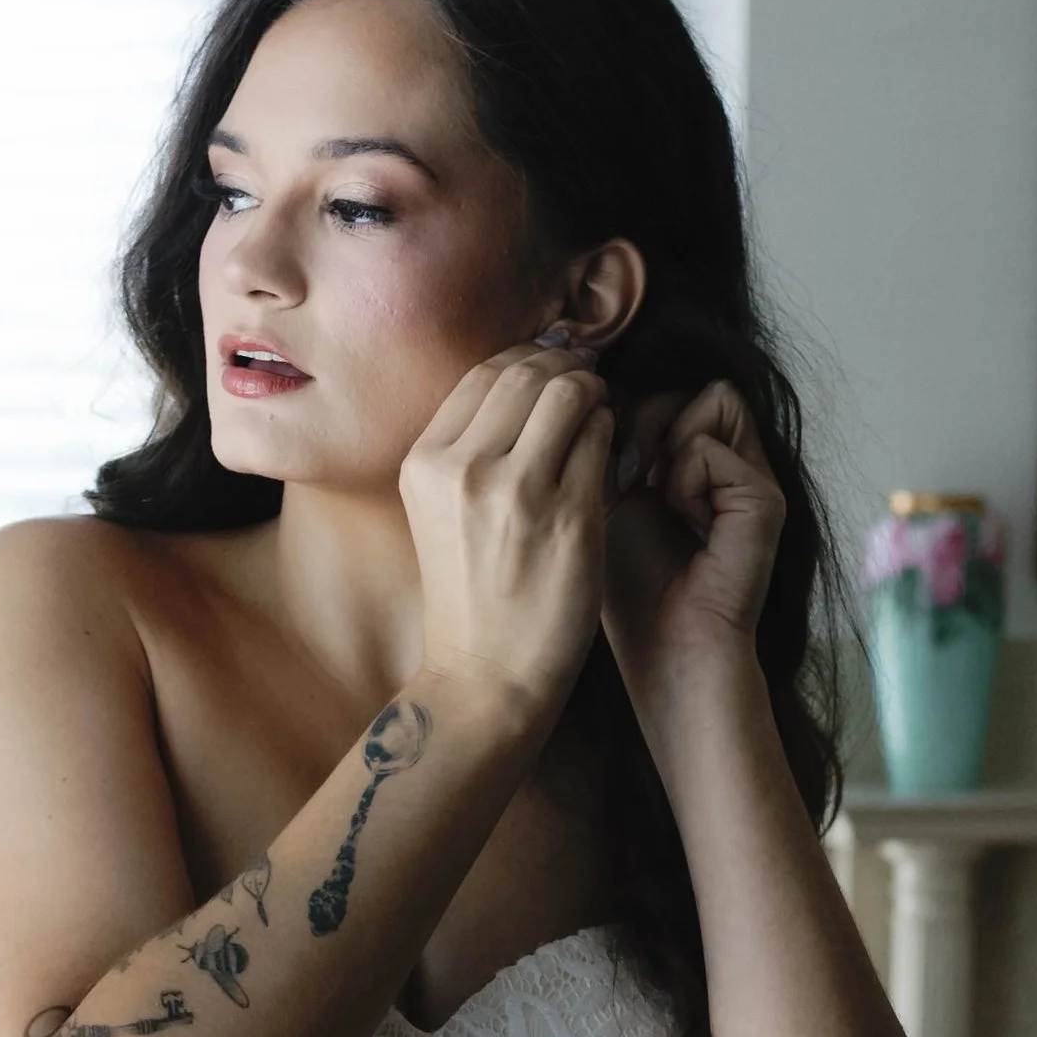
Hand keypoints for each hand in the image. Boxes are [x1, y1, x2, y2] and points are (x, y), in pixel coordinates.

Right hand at [399, 342, 613, 714]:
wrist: (485, 677)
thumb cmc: (471, 597)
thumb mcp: (441, 512)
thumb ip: (470, 449)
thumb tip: (528, 377)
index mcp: (425, 463)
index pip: (483, 373)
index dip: (527, 359)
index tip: (550, 370)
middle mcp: (463, 468)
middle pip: (526, 371)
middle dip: (564, 365)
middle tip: (585, 381)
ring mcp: (517, 491)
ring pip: (569, 392)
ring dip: (592, 392)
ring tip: (600, 411)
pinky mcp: (567, 516)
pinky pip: (601, 438)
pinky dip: (611, 431)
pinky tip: (610, 449)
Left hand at [602, 380, 786, 694]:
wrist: (663, 647)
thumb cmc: (626, 584)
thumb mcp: (604, 493)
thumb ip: (609, 437)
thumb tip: (595, 381)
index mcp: (690, 456)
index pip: (664, 386)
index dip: (627, 409)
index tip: (609, 465)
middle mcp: (727, 459)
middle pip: (687, 383)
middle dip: (643, 419)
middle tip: (629, 477)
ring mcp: (751, 474)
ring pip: (710, 396)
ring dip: (666, 442)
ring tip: (656, 496)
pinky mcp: (764, 494)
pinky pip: (709, 443)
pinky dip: (683, 479)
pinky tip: (685, 521)